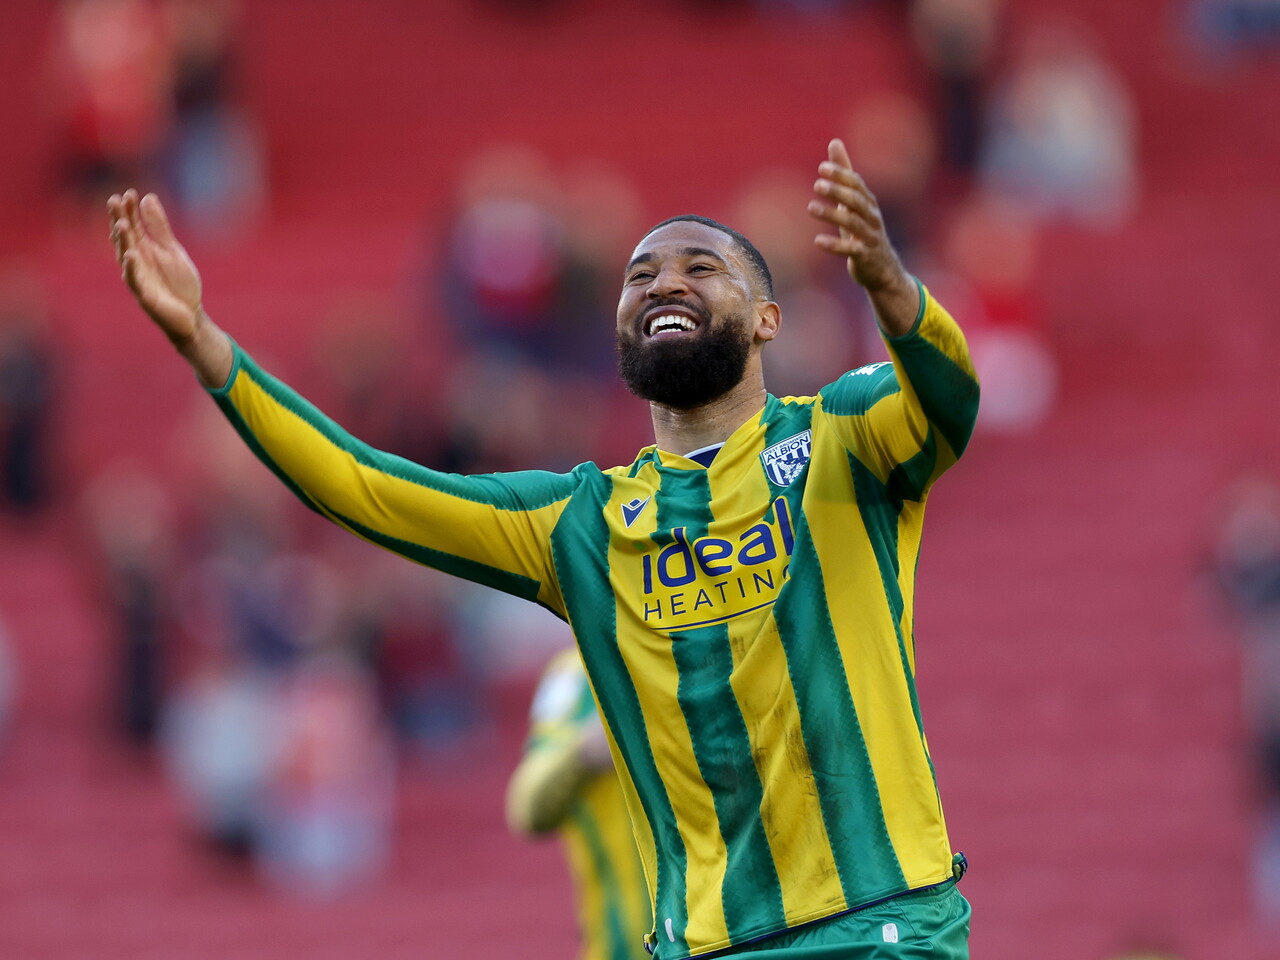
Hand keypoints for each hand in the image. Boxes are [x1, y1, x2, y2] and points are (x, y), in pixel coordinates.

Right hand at [108, 190, 202, 343]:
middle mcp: (136, 262)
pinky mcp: (144, 295)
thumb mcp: (172, 250)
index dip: (130, 210)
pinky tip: (131, 254)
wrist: (191, 315)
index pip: (133, 225)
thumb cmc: (179, 283)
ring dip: (122, 241)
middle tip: (115, 200)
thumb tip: (147, 198)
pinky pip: (135, 280)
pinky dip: (132, 267)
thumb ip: (159, 227)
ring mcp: (138, 278)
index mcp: (144, 249)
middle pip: (125, 238)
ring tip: (121, 223)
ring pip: (126, 256)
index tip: (130, 193)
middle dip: (119, 219)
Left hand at [808, 139, 910, 294]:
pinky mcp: (865, 256)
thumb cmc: (864, 231)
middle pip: (856, 201)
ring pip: (852, 223)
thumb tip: (834, 142)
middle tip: (817, 185)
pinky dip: (834, 246)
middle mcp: (872, 217)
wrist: (882, 269)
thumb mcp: (854, 202)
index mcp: (868, 203)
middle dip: (837, 191)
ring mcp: (870, 237)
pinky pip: (850, 250)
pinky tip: (817, 242)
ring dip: (831, 215)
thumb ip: (844, 174)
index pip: (856, 184)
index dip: (841, 175)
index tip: (822, 168)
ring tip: (811, 208)